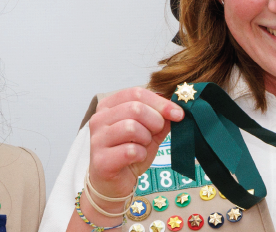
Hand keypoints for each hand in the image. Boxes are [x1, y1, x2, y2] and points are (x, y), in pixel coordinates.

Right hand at [87, 86, 184, 200]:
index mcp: (108, 106)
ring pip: (131, 127)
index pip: (136, 93)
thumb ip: (161, 118)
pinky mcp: (101, 160)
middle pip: (135, 108)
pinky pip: (130, 150)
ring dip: (146, 139)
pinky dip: (140, 154)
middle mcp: (98, 119)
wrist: (114, 183)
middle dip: (155, 121)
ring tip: (142, 146)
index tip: (178, 113)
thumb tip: (177, 109)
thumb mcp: (149, 131)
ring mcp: (97, 139)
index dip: (160, 102)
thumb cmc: (129, 153)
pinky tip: (136, 158)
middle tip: (156, 133)